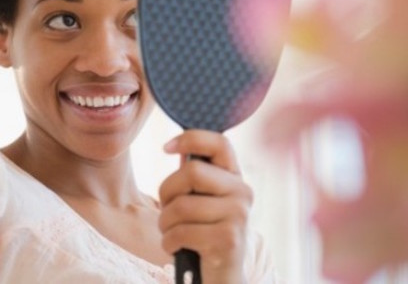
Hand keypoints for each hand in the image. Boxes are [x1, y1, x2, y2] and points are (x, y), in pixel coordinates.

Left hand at [158, 130, 252, 283]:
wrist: (221, 277)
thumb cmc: (203, 234)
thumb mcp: (202, 200)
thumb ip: (195, 176)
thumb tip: (175, 145)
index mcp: (234, 178)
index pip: (220, 143)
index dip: (191, 138)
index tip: (166, 147)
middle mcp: (242, 192)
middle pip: (192, 172)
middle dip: (167, 192)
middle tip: (168, 210)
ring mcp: (238, 216)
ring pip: (181, 205)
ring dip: (165, 223)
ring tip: (172, 232)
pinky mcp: (228, 239)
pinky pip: (181, 232)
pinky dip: (169, 242)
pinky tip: (177, 248)